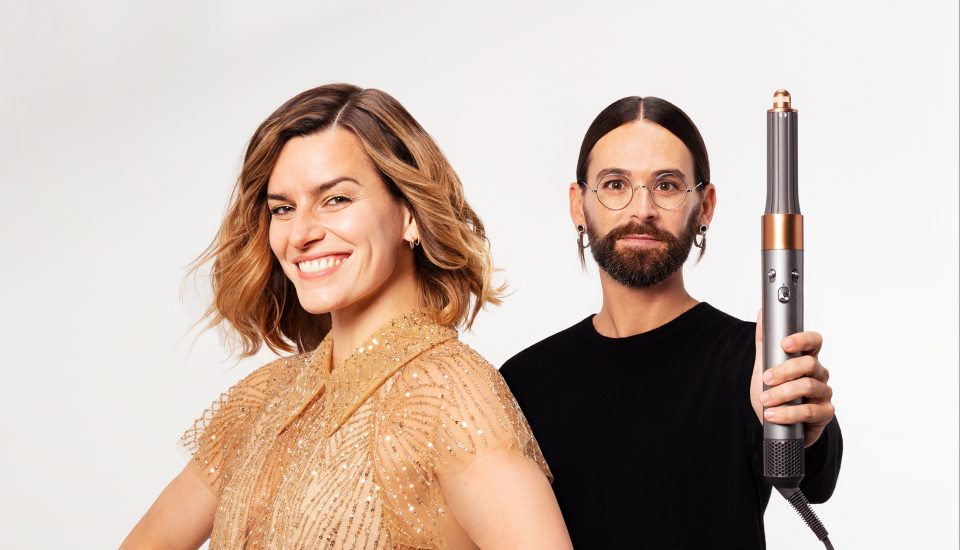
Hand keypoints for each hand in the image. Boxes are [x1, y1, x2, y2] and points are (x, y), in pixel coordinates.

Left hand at [751, 310, 835, 446]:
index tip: (784, 343)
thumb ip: (764, 343)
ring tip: (766, 400)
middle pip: (810, 364)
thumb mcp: (763, 368)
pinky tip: (773, 414)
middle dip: (784, 371)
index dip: (802, 339)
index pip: (814, 341)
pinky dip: (788, 413)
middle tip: (766, 378)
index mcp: (806, 359)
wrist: (776, 426)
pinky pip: (810, 411)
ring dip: (783, 394)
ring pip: (809, 387)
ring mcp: (823, 394)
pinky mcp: (824, 413)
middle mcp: (819, 374)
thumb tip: (761, 312)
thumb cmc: (773, 394)